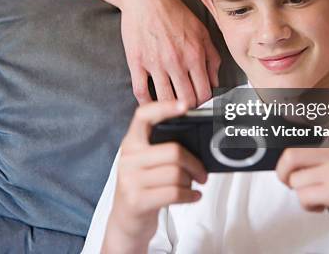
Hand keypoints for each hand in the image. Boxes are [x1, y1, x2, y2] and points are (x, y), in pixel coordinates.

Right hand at [89, 0, 220, 106]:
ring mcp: (155, 64)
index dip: (204, 102)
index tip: (199, 102)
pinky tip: (149, 103)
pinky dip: (145, 102)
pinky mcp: (137, 62)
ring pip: (164, 100)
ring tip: (169, 106)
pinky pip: (140, 91)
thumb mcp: (201, 31)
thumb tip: (215, 81)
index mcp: (194, 55)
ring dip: (168, 107)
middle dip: (188, 107)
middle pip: (186, 100)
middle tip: (185, 106)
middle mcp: (176, 62)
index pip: (204, 93)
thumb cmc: (174, 12)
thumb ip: (212, 57)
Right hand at [102, 100, 206, 253]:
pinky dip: (190, 195)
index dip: (164, 107)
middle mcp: (128, 158)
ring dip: (191, 182)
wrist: (126, 222)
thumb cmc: (144, 188)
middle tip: (202, 173)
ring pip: (176, 173)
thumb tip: (198, 142)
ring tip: (192, 186)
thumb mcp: (145, 164)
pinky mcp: (137, 201)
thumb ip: (162, 149)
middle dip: (195, 163)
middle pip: (173, 151)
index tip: (184, 106)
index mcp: (131, 143)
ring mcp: (130, 180)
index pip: (143, 116)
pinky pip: (174, 193)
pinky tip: (193, 196)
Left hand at [276, 148, 328, 253]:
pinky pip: (304, 197)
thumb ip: (314, 148)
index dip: (286, 140)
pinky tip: (324, 204)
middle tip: (292, 181)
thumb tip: (278, 146)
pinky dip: (308, 205)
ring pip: (295, 180)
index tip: (281, 142)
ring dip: (302, 193)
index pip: (300, 128)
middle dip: (285, 173)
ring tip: (321, 194)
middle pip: (290, 155)